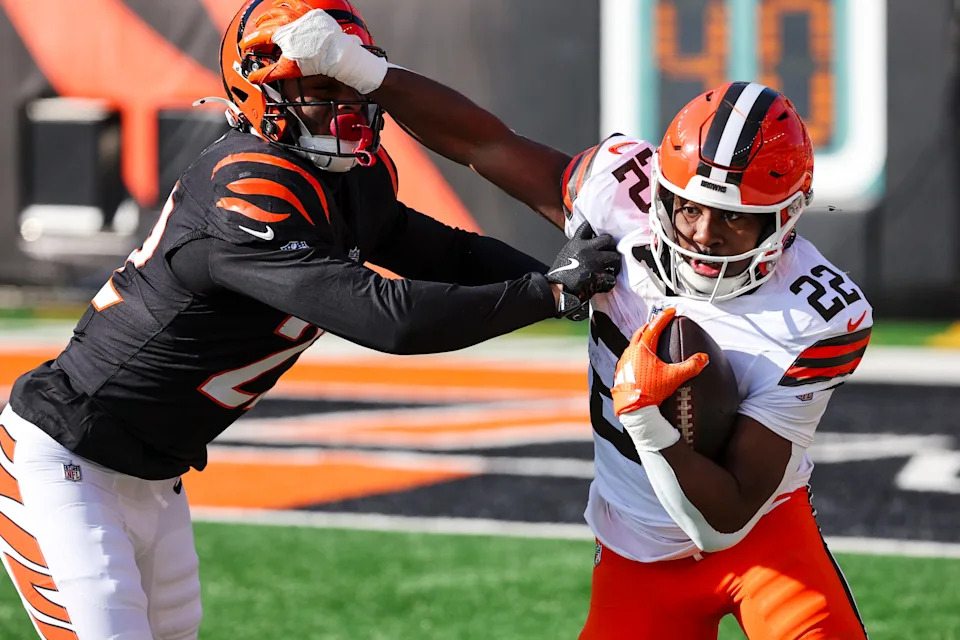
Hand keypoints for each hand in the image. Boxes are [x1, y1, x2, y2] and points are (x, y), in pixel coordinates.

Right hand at [241, 6, 387, 93]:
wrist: (336, 53)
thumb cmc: (314, 62)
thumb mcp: (288, 69)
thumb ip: (268, 73)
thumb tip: (252, 78)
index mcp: (280, 33)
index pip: (259, 36)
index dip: (250, 42)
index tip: (245, 46)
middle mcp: (288, 20)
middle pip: (266, 21)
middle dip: (258, 28)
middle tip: (254, 34)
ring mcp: (299, 14)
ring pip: (278, 9)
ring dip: (268, 14)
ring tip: (264, 18)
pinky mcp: (310, 12)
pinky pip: (294, 2)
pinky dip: (285, 3)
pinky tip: (281, 4)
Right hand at [547, 222, 620, 318]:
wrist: (558, 289)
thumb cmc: (559, 274)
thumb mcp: (565, 253)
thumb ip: (576, 247)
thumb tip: (585, 246)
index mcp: (576, 243)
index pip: (587, 227)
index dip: (595, 230)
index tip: (597, 235)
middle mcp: (587, 249)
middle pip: (607, 239)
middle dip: (611, 246)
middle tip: (610, 253)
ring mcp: (595, 262)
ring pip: (615, 257)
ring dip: (615, 263)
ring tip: (612, 268)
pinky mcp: (599, 276)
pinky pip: (612, 277)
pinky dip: (610, 281)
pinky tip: (605, 282)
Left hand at [611, 307, 707, 415]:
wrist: (634, 410)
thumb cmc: (650, 392)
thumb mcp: (674, 377)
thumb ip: (691, 366)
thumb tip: (703, 358)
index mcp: (642, 349)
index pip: (654, 327)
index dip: (664, 317)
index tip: (671, 311)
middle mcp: (630, 353)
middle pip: (640, 332)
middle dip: (650, 325)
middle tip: (659, 323)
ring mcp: (623, 363)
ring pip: (632, 345)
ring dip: (641, 340)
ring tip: (650, 340)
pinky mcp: (620, 373)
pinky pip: (628, 358)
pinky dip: (636, 354)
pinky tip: (641, 361)